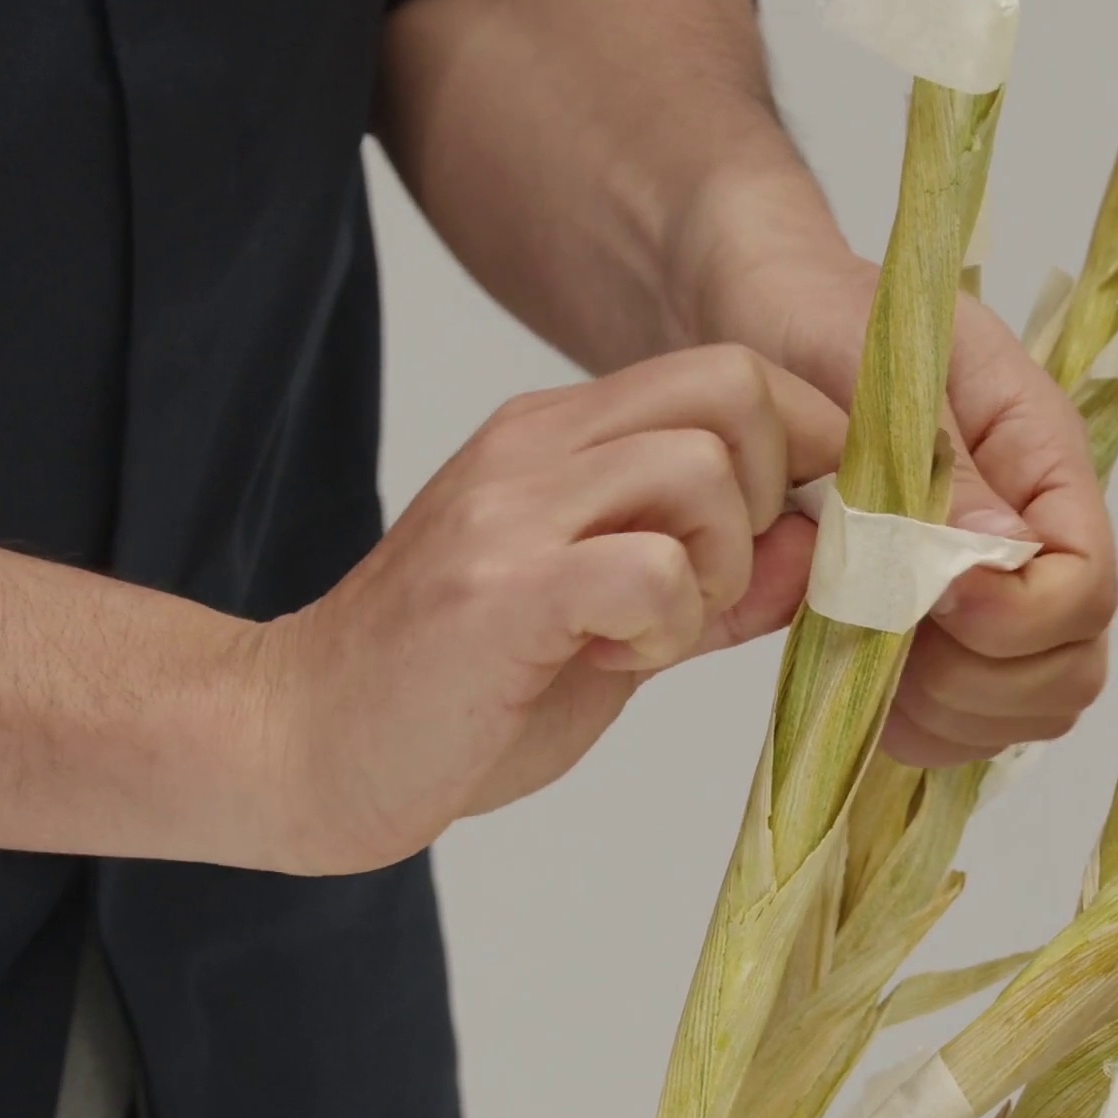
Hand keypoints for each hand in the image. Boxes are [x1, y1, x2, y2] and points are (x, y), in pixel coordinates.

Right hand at [246, 345, 843, 873]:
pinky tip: (618, 660)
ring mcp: (512, 511)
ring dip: (722, 565)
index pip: (730, 372)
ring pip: (702, 467)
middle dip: (776, 494)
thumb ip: (716, 582)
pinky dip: (671, 623)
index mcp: (558, 437)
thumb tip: (821, 545)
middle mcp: (534, 446)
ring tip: (659, 632)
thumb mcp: (615, 628)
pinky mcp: (500, 587)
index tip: (805, 534)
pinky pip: (652, 566)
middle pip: (733, 389)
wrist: (296, 744)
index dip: (804, 446)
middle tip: (724, 588)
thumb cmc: (454, 695)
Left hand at [692, 245, 1117, 765]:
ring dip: (950, 710)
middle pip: (1073, 664)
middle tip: (886, 634)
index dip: (1014, 616)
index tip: (925, 594)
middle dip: (982, 678)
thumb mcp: (878, 367)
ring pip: (1033, 706)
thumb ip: (939, 461)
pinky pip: (974, 722)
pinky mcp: (952, 629)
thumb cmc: (822, 318)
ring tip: (869, 656)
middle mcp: (1038, 532)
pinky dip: (923, 727)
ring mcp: (1001, 589)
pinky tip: (864, 681)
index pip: (1087, 582)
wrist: (769, 312)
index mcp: (1042, 456)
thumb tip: (1000, 555)